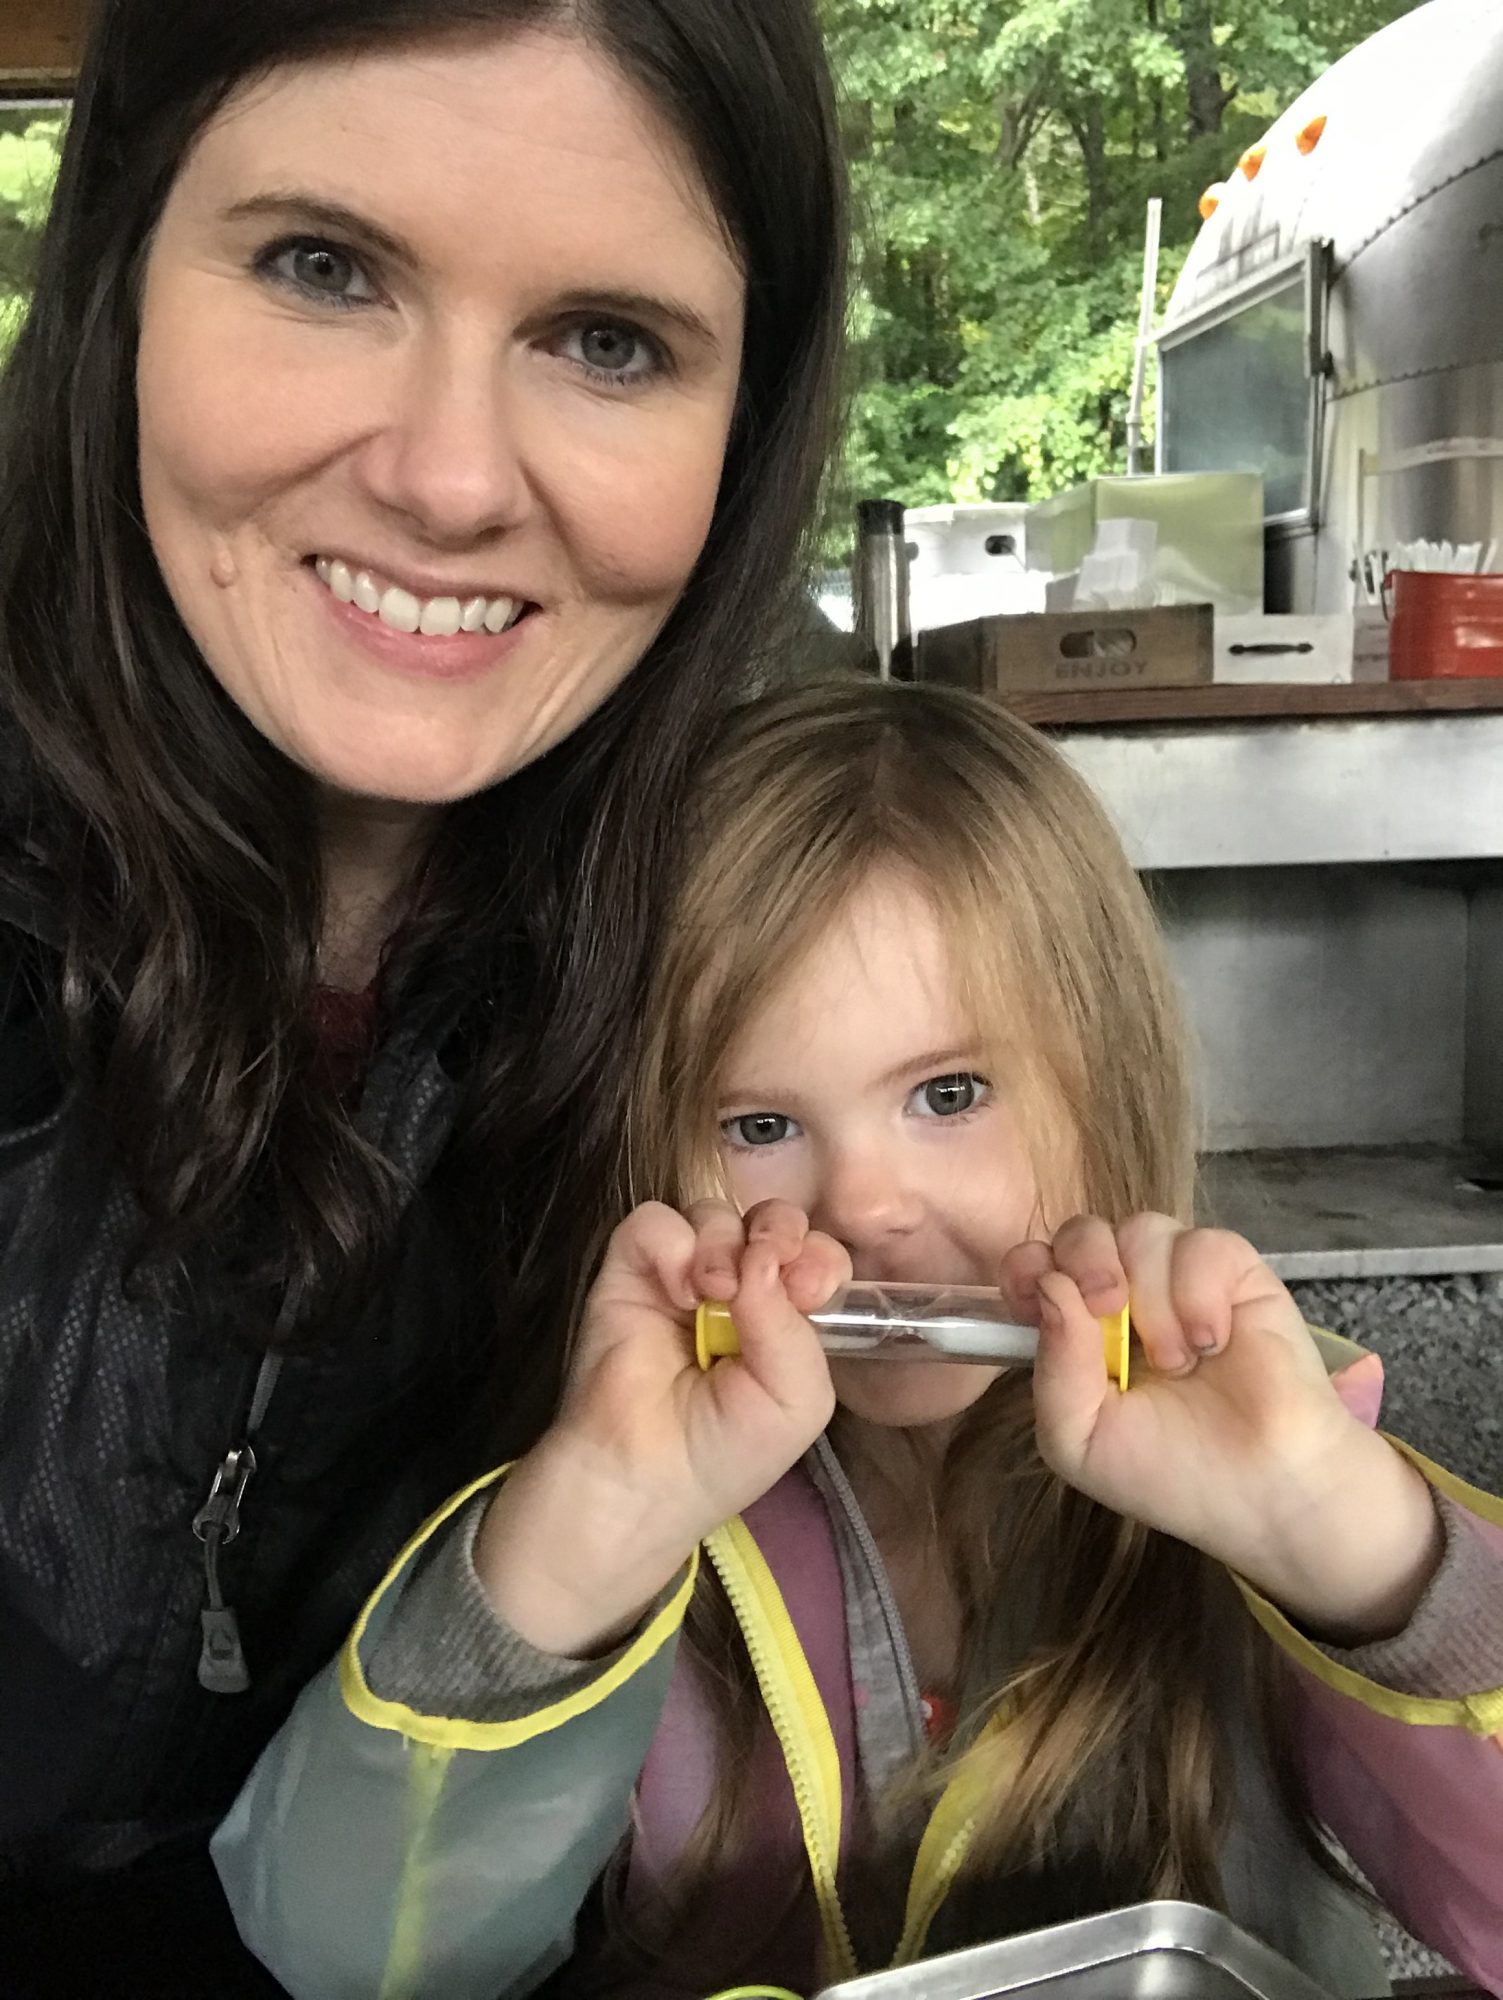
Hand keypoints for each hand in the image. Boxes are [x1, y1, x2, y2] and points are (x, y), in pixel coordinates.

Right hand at [474, 1199, 848, 1656]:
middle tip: (769, 1268)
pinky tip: (678, 1291)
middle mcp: (736, 1288)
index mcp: (784, 1317)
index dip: (818, 1258)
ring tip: (714, 1295)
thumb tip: (761, 1258)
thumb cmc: (725, 1452)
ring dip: (724, 1245)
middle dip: (779, 1232)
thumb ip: (796, 1327)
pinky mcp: (629, 1269)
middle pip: (770, 1220)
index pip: (814, 1256)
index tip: (811, 1289)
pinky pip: (654, 1221)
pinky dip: (673, 1244)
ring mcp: (681, 1276)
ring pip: (715, 1213)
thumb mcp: (797, 1400)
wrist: (643, 1476)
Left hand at [1000, 1214, 1442, 1641]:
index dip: (1030, 1267)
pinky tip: (1214, 1342)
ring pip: (1144, 1231)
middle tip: (1110, 1312)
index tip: (1039, 1301)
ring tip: (1177, 1361)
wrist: (1260, 1494)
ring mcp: (1182, 1280)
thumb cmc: (1166, 1473)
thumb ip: (1054, 1368)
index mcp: (1079, 1328)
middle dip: (1086, 1261)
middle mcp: (1126, 1294)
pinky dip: (1199, 1292)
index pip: (1037, 1263)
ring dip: (1152, 1297)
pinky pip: (1205, 1244)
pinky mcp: (1239, 1275)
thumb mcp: (1079, 1439)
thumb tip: (1051, 1287)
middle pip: (1084, 1231)